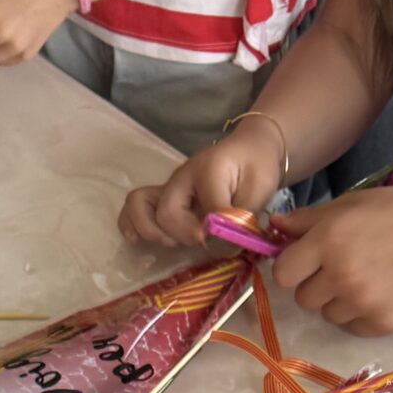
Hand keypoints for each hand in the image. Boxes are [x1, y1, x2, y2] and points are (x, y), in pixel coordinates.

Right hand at [119, 121, 286, 248]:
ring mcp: (169, 187)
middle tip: (203, 240)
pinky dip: (131, 224)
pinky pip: (136, 206)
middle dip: (184, 234)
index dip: (217, 230)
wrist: (249, 148)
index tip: (229, 239)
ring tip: (169, 243)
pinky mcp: (165, 196)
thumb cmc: (256, 166)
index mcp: (208, 170)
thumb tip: (222, 244)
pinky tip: (137, 240)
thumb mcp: (260, 188)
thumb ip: (242, 215)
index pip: (207, 208)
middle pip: (167, 212)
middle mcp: (181, 177)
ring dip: (150, 230)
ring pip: (140, 205)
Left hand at [269, 187, 392, 335]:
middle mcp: (341, 275)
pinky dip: (361, 315)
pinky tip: (380, 292)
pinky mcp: (381, 323)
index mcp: (329, 241)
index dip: (292, 268)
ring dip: (338, 301)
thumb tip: (272, 225)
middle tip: (341, 268)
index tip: (306, 262)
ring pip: (328, 315)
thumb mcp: (350, 204)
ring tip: (366, 278)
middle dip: (315, 285)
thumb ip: (308, 220)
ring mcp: (362, 303)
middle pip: (303, 299)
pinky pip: (353, 327)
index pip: (284, 274)